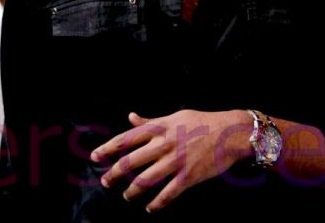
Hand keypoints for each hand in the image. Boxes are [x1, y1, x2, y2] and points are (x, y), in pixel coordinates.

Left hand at [90, 110, 251, 212]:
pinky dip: (156, 203)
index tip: (95, 156)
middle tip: (106, 181)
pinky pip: (167, 194)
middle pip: (131, 161)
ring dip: (132, 190)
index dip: (108, 148)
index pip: (126, 138)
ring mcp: (176, 161)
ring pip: (145, 179)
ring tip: (127, 195)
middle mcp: (164, 144)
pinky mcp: (188, 176)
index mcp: (159, 128)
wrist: (230, 132)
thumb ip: (151, 121)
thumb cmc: (202, 122)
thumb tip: (130, 117)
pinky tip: (150, 208)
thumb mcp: (174, 117)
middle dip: (114, 173)